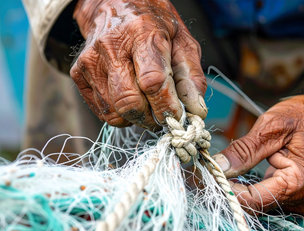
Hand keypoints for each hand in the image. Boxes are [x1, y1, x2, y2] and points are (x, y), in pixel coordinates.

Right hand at [71, 0, 206, 128]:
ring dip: (137, 118)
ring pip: (115, 111)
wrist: (115, 3)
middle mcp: (111, 46)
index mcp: (141, 34)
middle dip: (151, 118)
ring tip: (148, 105)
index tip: (178, 117)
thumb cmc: (154, 25)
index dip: (166, 106)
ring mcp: (90, 60)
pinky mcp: (78, 73)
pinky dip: (121, 114)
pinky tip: (131, 97)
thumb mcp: (183, 41)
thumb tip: (196, 110)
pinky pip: (103, 111)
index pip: (152, 82)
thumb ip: (192, 76)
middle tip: (163, 116)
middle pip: (129, 102)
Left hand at [213, 87, 303, 214]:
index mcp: (299, 183)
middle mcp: (301, 201)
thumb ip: (245, 150)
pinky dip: (247, 189)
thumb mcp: (272, 126)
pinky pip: (264, 200)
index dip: (225, 190)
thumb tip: (218, 167)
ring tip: (217, 171)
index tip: (203, 177)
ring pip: (256, 205)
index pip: (252, 200)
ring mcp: (298, 203)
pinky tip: (235, 176)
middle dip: (227, 190)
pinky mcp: (293, 199)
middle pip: (253, 207)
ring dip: (235, 190)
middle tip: (203, 173)